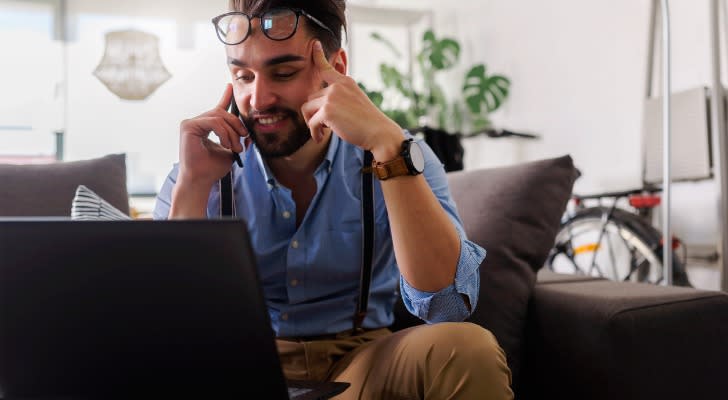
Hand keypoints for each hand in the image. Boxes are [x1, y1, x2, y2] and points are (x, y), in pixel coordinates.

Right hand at [177, 83, 247, 188]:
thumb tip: (248, 134)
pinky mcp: (188, 126)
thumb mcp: (230, 151)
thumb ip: (237, 140)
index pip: (217, 109)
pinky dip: (223, 132)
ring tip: (235, 147)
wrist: (201, 180)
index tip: (230, 86)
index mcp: (206, 127)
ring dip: (232, 133)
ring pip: (219, 117)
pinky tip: (225, 143)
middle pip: (222, 113)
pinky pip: (213, 122)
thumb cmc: (212, 169)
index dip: (225, 97)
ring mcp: (191, 123)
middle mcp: (197, 123)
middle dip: (236, 125)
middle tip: (243, 140)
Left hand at [301, 41, 402, 160]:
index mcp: (346, 83)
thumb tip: (320, 104)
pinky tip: (320, 138)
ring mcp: (332, 97)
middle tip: (325, 126)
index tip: (314, 44)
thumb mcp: (355, 102)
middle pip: (311, 98)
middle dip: (314, 113)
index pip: (327, 68)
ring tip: (322, 132)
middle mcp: (337, 87)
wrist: (379, 133)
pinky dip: (314, 133)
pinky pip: (311, 123)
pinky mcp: (327, 110)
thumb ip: (339, 98)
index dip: (319, 55)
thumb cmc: (367, 122)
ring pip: (307, 109)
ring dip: (312, 123)